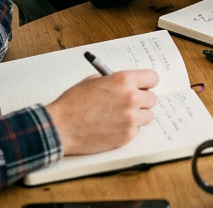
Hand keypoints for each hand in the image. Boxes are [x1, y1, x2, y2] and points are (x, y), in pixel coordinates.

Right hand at [45, 69, 159, 155]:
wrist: (60, 127)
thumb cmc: (73, 103)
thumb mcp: (93, 81)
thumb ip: (115, 81)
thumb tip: (130, 84)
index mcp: (124, 80)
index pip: (153, 78)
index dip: (146, 83)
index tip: (142, 87)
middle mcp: (131, 98)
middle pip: (152, 98)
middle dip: (141, 101)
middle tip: (128, 104)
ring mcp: (130, 118)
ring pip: (147, 116)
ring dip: (137, 116)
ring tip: (119, 117)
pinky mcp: (127, 136)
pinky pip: (137, 130)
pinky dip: (128, 129)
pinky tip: (112, 127)